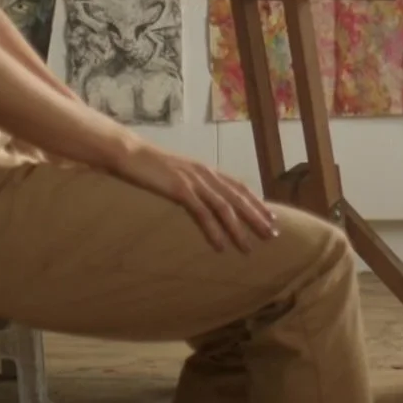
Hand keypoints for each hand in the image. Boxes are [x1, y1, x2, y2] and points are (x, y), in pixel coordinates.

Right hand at [113, 141, 278, 252]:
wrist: (130, 153)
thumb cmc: (150, 165)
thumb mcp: (178, 174)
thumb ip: (193, 184)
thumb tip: (204, 200)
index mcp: (206, 169)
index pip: (239, 187)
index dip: (257, 203)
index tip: (271, 218)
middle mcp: (206, 174)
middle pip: (238, 198)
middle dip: (256, 218)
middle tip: (272, 236)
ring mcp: (194, 181)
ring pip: (224, 208)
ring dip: (238, 229)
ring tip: (248, 248)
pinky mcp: (180, 190)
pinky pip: (202, 213)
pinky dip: (214, 231)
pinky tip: (220, 246)